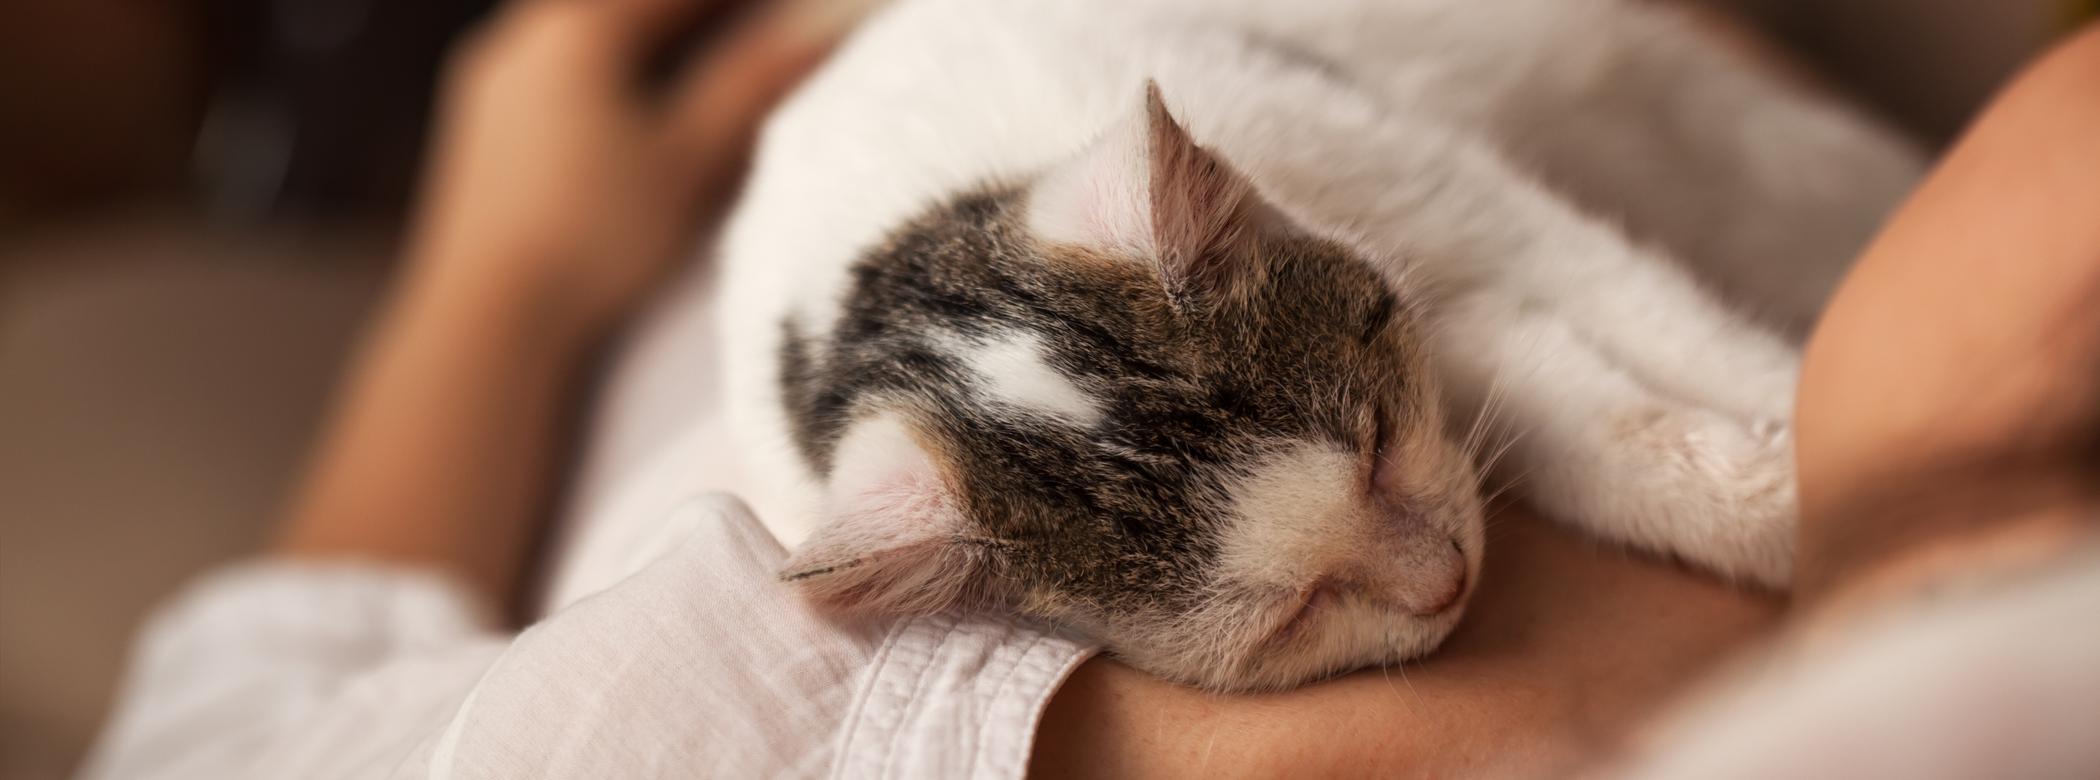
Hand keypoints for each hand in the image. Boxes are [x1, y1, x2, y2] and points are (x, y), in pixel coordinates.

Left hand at [406, 0, 841, 344]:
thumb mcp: (692, 161)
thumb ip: (753, 85)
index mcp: (579, 33)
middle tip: (745, 21)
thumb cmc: (594, 240)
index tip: (786, 9)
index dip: (738, 0)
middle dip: (687, 11)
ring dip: (643, 30)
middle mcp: (523, 42)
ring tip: (694, 47)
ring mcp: (493, 86)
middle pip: (625, 5)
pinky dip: (604, 62)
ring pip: (581, 28)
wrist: (489, 317)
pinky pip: (550, 65)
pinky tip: (626, 96)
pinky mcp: (482, 131)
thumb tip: (818, 29)